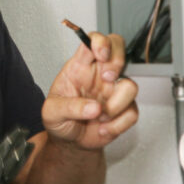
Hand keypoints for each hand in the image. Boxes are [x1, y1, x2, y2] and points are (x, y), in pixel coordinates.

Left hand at [41, 32, 138, 150]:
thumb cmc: (59, 120)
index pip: (91, 41)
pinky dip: (117, 125)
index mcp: (79, 67)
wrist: (69, 141)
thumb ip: (69, 107)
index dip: (100, 42)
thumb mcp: (52, 113)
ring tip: (99, 116)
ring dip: (115, 105)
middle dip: (117, 60)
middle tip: (107, 77)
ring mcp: (113, 91)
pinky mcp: (124, 110)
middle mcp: (99, 74)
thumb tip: (93, 107)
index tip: (101, 54)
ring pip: (131, 86)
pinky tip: (103, 128)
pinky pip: (132, 112)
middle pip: (118, 48)